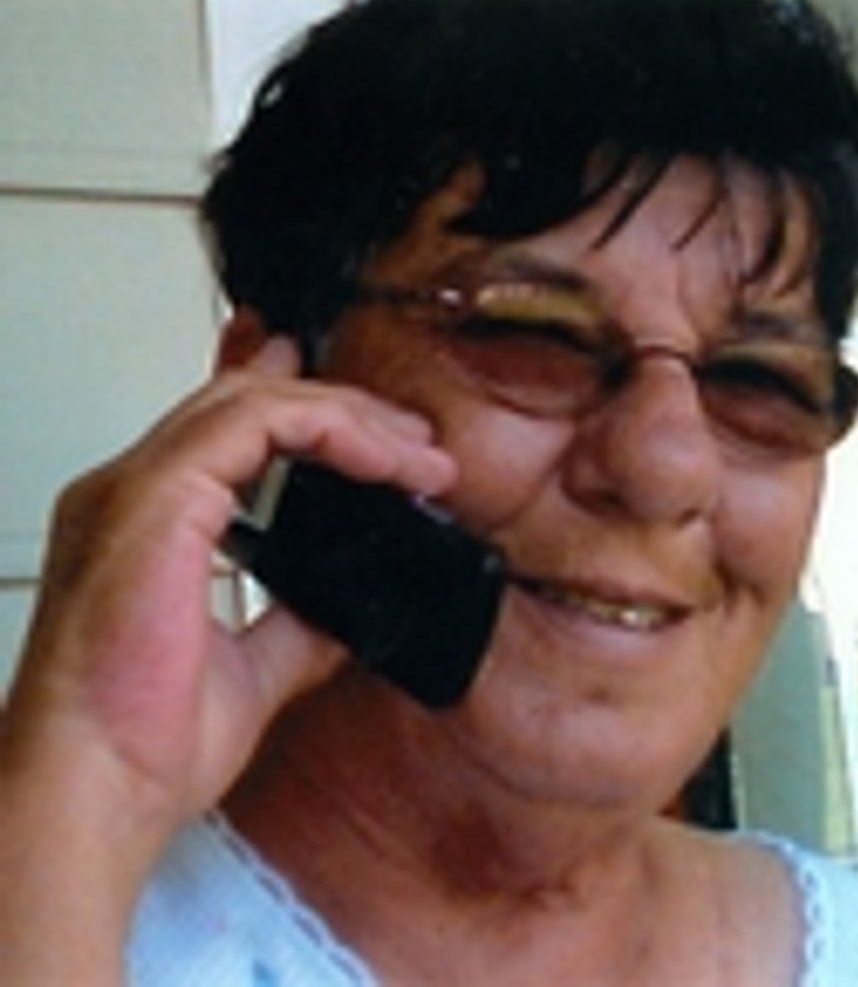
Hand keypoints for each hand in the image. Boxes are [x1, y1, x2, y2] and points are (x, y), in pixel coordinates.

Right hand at [0, 336, 454, 975]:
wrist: (96, 798)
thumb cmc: (139, 749)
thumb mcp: (251, 671)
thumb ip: (293, 621)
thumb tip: (346, 604)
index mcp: (148, 527)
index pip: (230, 435)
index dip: (306, 415)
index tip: (380, 436)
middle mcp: (135, 495)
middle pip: (249, 406)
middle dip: (345, 414)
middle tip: (417, 443)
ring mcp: (137, 490)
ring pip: (254, 402)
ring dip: (349, 420)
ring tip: (418, 455)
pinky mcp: (155, 500)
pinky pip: (253, 426)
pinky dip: (327, 429)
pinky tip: (382, 460)